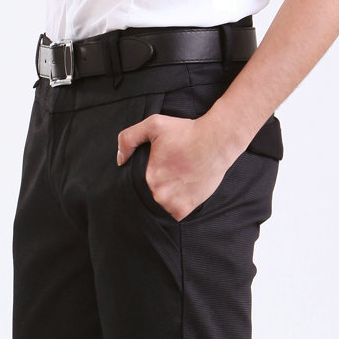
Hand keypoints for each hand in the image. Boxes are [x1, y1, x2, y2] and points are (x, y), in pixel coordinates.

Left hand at [116, 112, 243, 221]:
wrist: (217, 140)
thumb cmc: (186, 131)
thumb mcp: (153, 125)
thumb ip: (129, 138)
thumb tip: (120, 160)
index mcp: (149, 177)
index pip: (137, 183)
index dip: (147, 175)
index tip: (159, 167)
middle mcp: (160, 194)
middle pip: (150, 194)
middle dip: (158, 185)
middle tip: (171, 171)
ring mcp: (174, 203)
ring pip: (161, 205)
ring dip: (167, 197)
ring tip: (179, 180)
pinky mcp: (187, 208)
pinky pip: (174, 213)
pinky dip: (178, 205)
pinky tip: (184, 191)